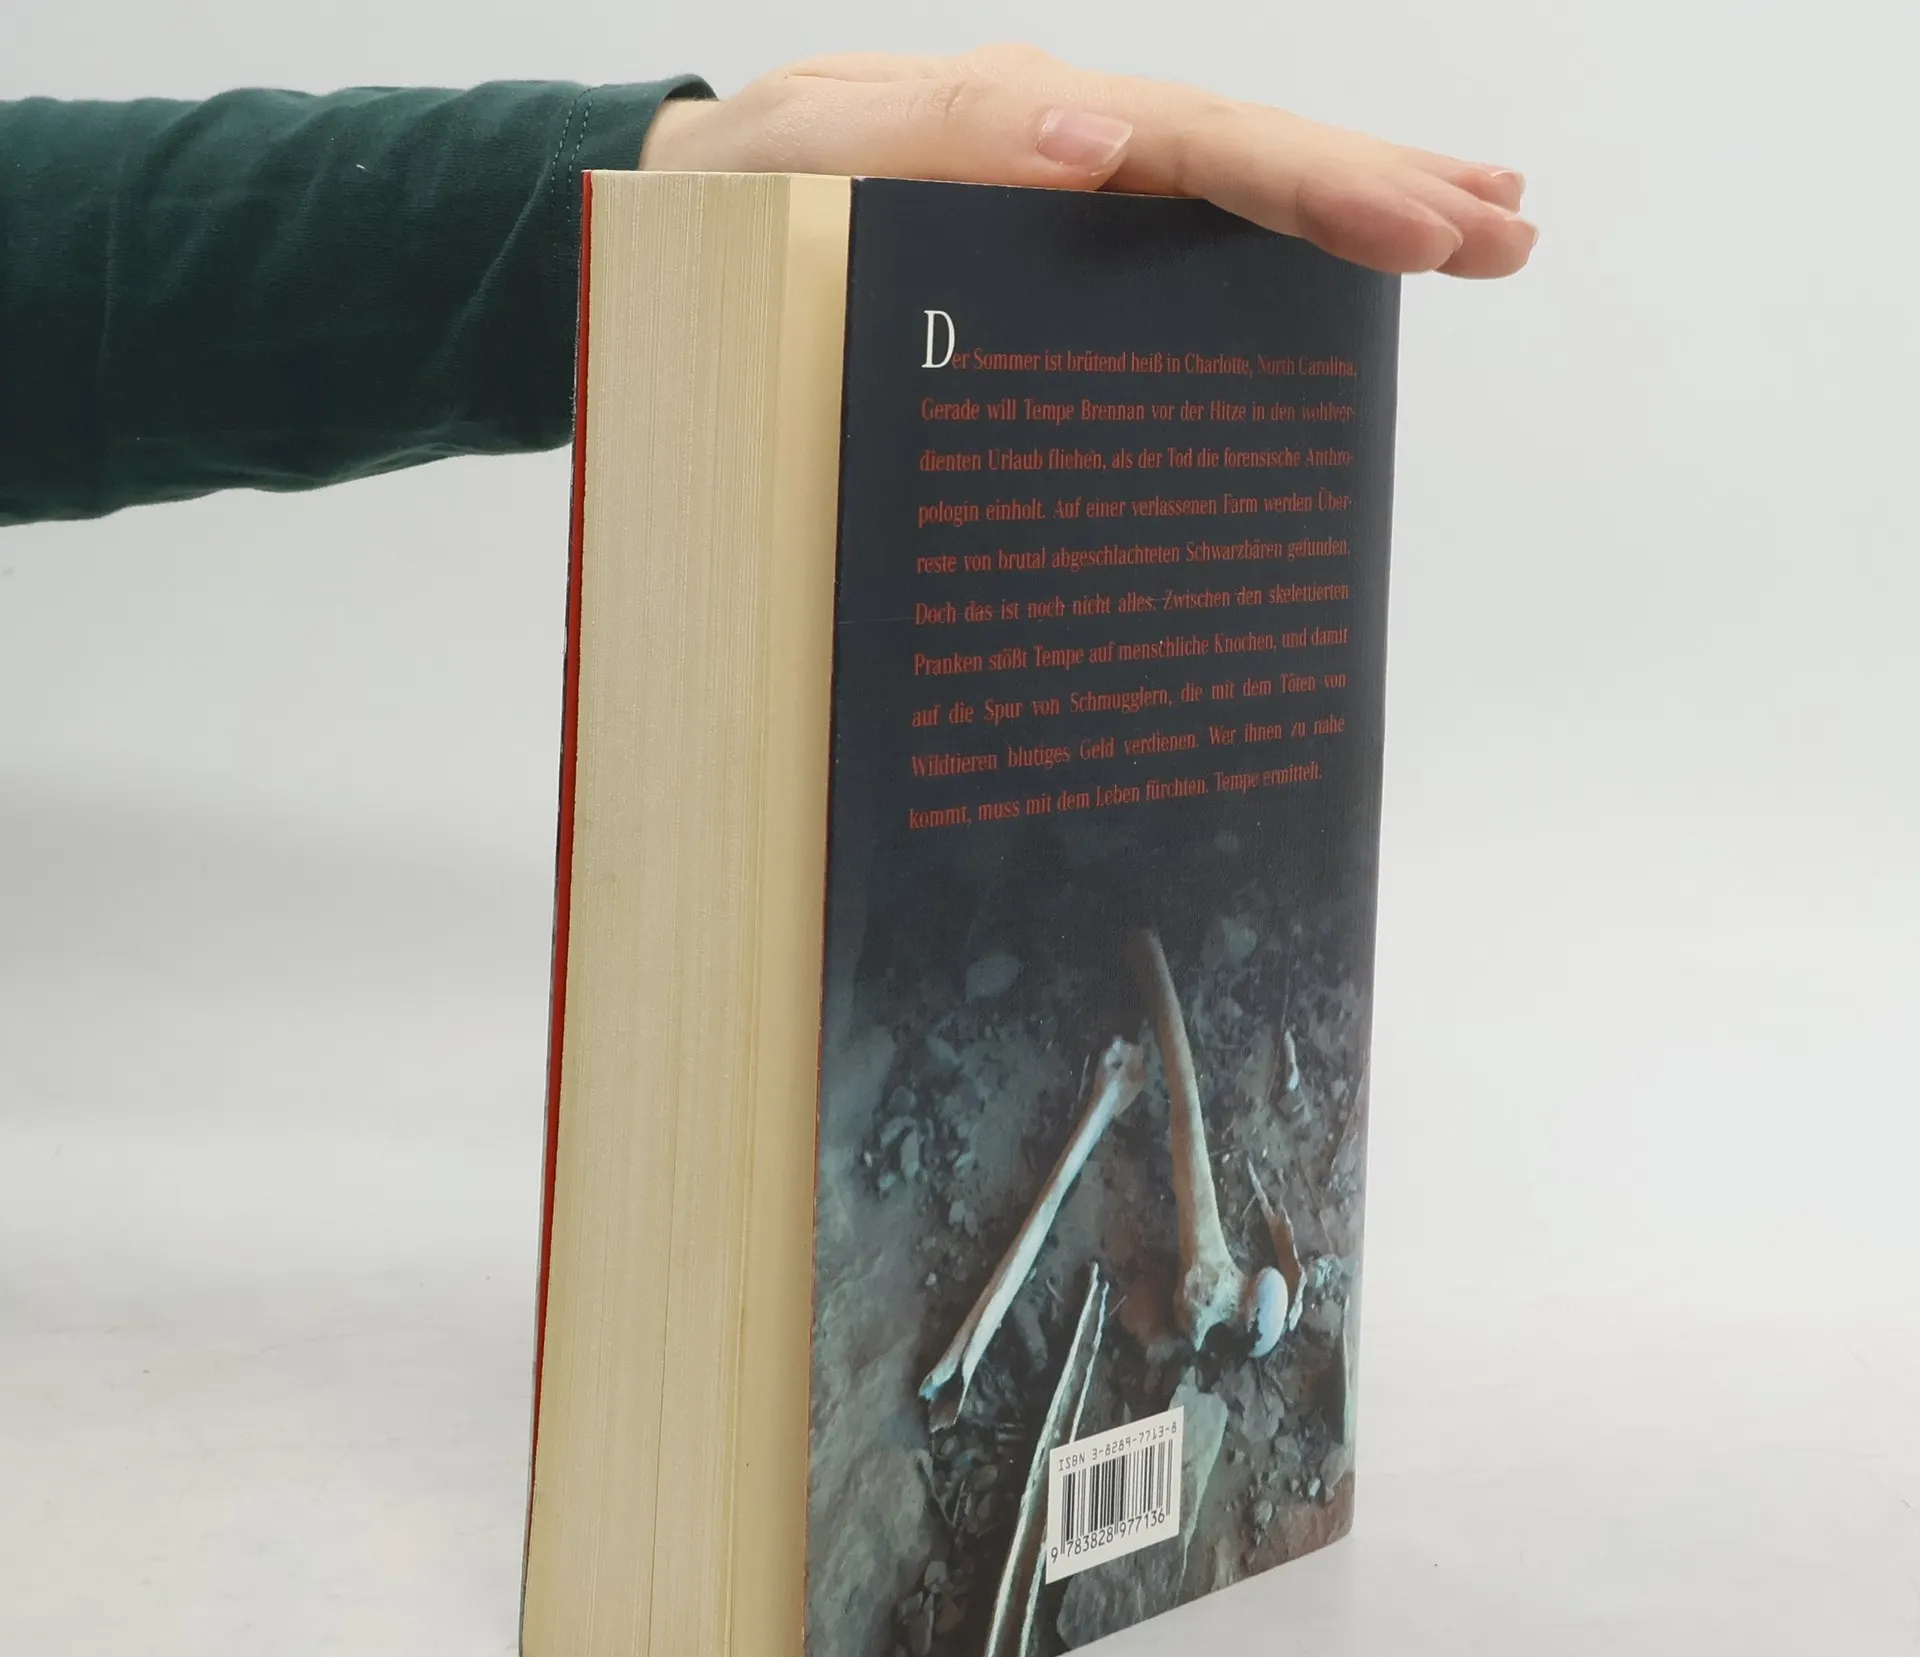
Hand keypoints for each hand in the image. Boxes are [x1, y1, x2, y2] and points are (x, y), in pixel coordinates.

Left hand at [642, 44, 1533, 279]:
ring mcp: (1065, 190)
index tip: (1419, 231)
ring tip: (1481, 230)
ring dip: (1360, 205)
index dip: (1314, 186)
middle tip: (1506, 233)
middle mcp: (1060, 145)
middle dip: (1379, 190)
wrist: (681, 223)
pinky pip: (1178, 237)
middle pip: (1244, 156)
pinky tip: (1345, 258)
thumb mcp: (798, 160)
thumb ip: (931, 134)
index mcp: (1015, 124)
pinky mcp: (1054, 243)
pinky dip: (1272, 243)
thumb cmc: (726, 206)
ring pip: (1230, 190)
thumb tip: (1091, 137)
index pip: (1196, 144)